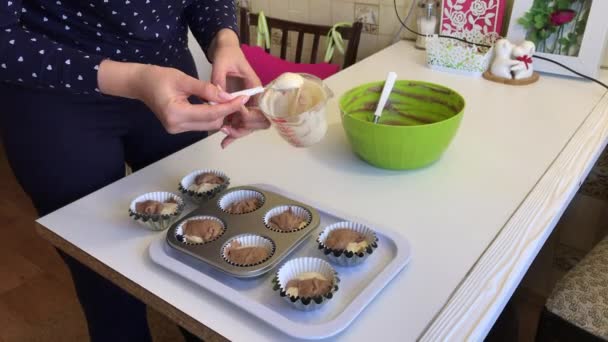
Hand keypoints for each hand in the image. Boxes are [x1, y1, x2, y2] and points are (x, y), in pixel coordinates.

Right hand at [97, 60, 247, 133]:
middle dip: (227, 112)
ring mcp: (176, 129)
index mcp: (176, 113)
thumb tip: (226, 96)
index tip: (242, 99)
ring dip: (220, 115)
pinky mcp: (178, 128)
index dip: (229, 107)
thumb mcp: (183, 78)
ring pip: (207, 126)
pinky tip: (218, 106)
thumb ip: (206, 89)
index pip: (210, 114)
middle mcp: (176, 126)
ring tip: (231, 102)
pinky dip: (210, 116)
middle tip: (239, 99)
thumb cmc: (158, 77)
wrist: (139, 84)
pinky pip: (200, 124)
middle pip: (211, 123)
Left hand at [209, 29, 270, 147]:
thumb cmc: (227, 54)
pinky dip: (233, 133)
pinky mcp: (238, 106)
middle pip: (258, 121)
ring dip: (238, 133)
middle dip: (244, 128)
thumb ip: (219, 79)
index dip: (248, 115)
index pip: (259, 107)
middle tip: (227, 130)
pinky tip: (224, 142)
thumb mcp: (221, 63)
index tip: (234, 114)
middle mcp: (254, 98)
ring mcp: (247, 103)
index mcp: (255, 86)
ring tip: (223, 138)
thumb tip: (217, 96)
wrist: (225, 49)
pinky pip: (239, 123)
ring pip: (249, 125)